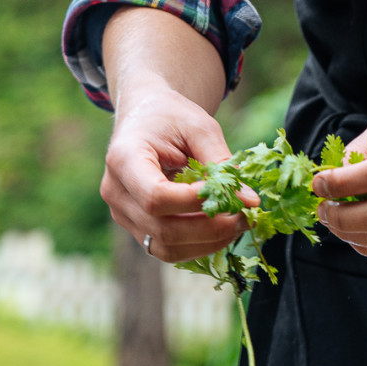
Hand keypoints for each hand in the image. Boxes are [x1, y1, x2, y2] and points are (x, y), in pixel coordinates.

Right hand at [101, 85, 257, 262]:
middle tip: (247, 215)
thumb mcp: (199, 127)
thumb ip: (221, 162)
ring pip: (165, 247)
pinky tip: (223, 228)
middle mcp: (116, 192)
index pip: (155, 196)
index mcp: (123, 159)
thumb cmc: (171, 117)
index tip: (230, 193)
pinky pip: (167, 248)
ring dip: (208, 242)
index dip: (194, 202)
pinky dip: (198, 244)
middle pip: (162, 229)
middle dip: (210, 228)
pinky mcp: (136, 227)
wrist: (146, 117)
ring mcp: (122, 214)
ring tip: (239, 223)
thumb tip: (250, 201)